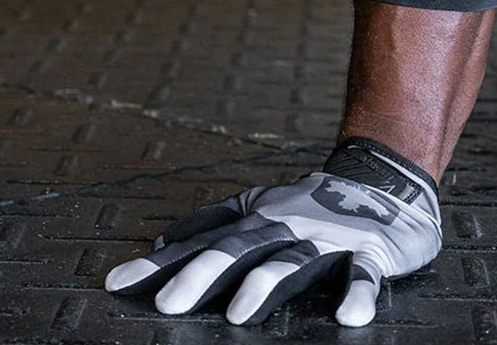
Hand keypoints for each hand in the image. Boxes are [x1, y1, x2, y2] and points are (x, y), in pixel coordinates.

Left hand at [104, 138, 440, 326]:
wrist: (381, 180)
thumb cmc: (310, 204)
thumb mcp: (255, 207)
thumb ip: (211, 224)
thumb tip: (161, 244)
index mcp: (253, 221)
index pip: (198, 245)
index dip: (157, 265)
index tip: (115, 284)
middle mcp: (282, 227)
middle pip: (235, 252)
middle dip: (199, 278)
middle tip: (165, 306)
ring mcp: (325, 239)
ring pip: (289, 262)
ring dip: (264, 286)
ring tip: (237, 315)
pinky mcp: (368, 251)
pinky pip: (362, 274)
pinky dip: (356, 294)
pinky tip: (347, 317)